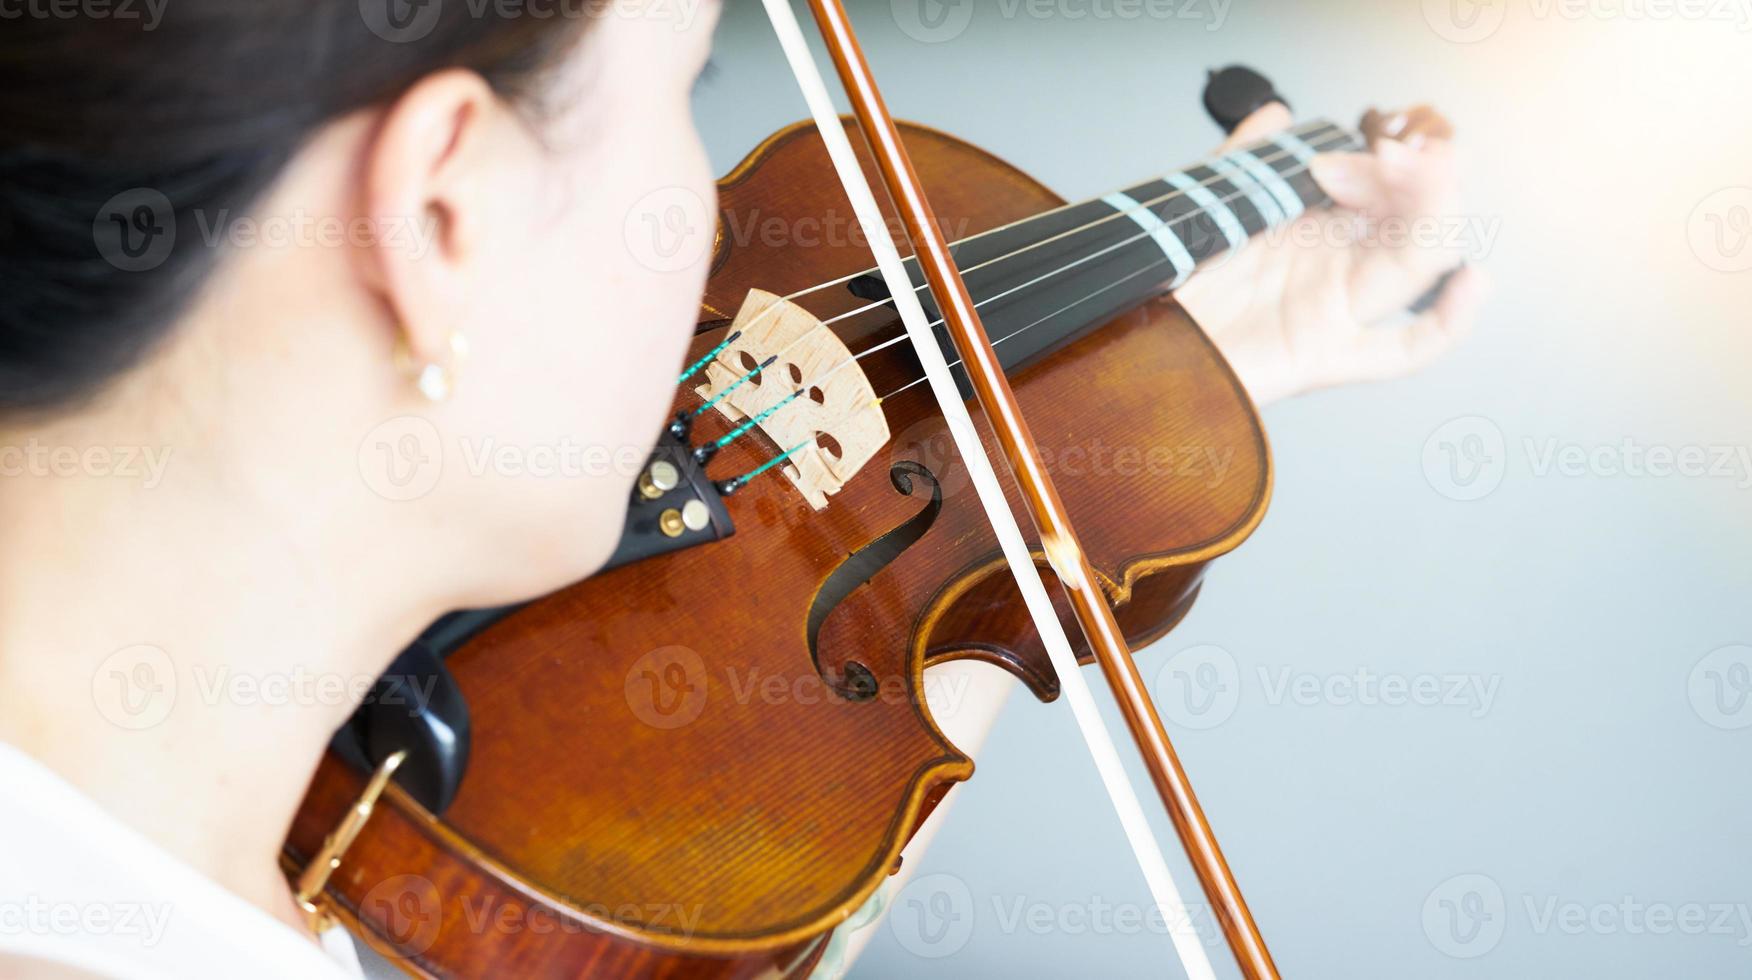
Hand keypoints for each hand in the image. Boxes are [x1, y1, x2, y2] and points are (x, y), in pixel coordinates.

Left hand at [1175, 103, 1490, 406]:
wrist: (1135, 333)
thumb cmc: (1172, 275)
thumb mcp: (1209, 199)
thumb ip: (1243, 156)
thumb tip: (1276, 113)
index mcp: (1318, 230)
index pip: (1389, 189)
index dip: (1398, 161)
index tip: (1383, 139)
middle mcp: (1336, 270)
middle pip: (1413, 223)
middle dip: (1422, 180)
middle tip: (1402, 153)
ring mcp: (1336, 313)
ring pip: (1415, 268)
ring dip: (1432, 217)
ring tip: (1423, 176)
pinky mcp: (1325, 357)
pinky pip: (1402, 353)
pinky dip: (1447, 324)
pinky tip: (1471, 283)